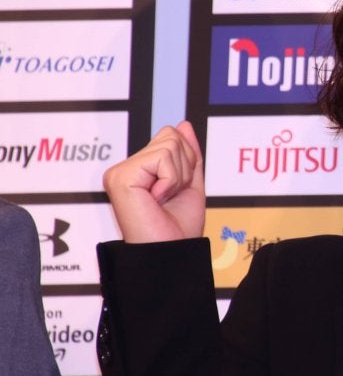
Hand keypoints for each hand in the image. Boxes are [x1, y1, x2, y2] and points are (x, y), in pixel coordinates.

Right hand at [103, 121, 205, 242]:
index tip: (177, 189)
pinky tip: (156, 199)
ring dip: (178, 176)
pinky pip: (162, 157)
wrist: (172, 252)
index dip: (187, 161)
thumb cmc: (178, 227)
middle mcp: (124, 169)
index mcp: (138, 170)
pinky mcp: (120, 177)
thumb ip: (187, 153)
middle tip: (171, 196)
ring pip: (169, 145)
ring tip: (163, 199)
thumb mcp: (190, 183)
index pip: (171, 137)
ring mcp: (119, 172)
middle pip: (171, 137)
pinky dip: (171, 180)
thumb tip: (183, 124)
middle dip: (184, 168)